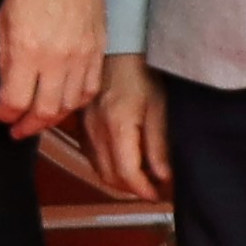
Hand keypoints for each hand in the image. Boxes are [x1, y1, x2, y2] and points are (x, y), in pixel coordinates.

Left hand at [0, 0, 105, 140]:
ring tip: (39, 119)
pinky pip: (88, 91)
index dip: (6, 114)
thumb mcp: (4, 22)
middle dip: (27, 125)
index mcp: (28, 49)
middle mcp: (57, 58)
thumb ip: (5, 60)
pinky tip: (64, 104)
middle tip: (18, 129)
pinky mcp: (97, 54)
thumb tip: (5, 91)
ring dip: (51, 118)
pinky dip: (75, 103)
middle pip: (44, 110)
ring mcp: (81, 57)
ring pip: (69, 105)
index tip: (0, 115)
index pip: (16, 100)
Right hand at [58, 53, 171, 204]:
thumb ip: (158, 146)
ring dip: (120, 181)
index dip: (145, 191)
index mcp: (118, 128)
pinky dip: (108, 168)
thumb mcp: (157, 108)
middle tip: (155, 190)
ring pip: (100, 171)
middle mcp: (97, 133)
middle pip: (111, 178)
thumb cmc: (138, 73)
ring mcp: (86, 130)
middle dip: (134, 190)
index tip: (160, 195)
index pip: (128, 175)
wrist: (115, 50)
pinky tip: (124, 162)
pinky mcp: (82, 126)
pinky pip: (92, 157)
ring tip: (142, 179)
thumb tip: (163, 176)